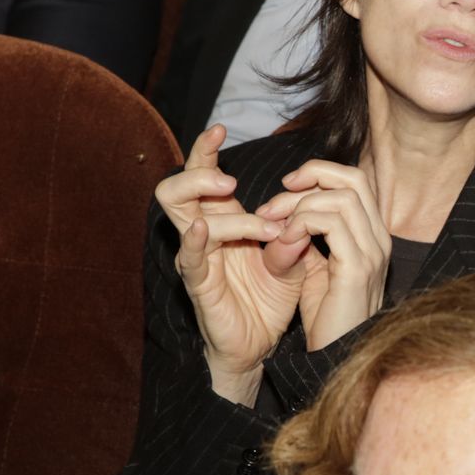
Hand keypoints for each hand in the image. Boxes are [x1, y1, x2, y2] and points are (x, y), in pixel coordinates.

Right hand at [157, 125, 298, 403]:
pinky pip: (187, 256)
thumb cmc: (271, 298)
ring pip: (182, 214)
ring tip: (260, 224)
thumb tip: (299, 219)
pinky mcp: (197, 283)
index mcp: (223, 218)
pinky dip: (193, 239)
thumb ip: (294, 237)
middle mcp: (203, 232)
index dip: (205, 150)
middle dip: (199, 172)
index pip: (204, 174)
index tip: (220, 129)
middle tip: (230, 180)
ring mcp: (196, 257)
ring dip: (221, 211)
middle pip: (176, 187)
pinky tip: (203, 227)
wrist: (262, 345)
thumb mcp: (291, 260)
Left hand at [254, 159, 390, 350]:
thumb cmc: (328, 318)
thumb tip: (286, 211)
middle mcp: (379, 239)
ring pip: (340, 197)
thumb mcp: (316, 269)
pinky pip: (331, 224)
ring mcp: (373, 252)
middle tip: (275, 200)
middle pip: (352, 178)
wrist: (337, 357)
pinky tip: (284, 240)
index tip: (287, 188)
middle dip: (309, 178)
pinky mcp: (358, 268)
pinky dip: (301, 223)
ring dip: (298, 204)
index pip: (355, 180)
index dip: (319, 174)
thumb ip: (308, 238)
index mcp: (372, 235)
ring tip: (273, 223)